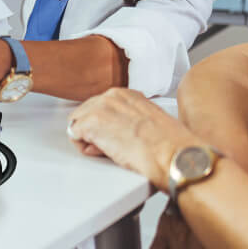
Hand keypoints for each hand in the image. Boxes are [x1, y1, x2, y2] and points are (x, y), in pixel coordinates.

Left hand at [67, 88, 194, 187]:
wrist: (173, 154)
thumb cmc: (170, 144)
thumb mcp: (150, 122)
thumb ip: (130, 120)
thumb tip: (120, 132)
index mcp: (126, 94)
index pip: (100, 106)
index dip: (103, 126)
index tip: (112, 137)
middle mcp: (111, 96)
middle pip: (85, 112)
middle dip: (92, 131)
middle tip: (108, 148)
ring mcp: (100, 108)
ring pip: (77, 123)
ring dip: (88, 139)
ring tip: (108, 151)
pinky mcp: (91, 124)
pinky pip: (74, 135)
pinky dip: (84, 148)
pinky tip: (103, 154)